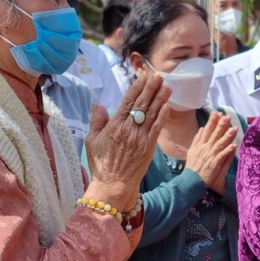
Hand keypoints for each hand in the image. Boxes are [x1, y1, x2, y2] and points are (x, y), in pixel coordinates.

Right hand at [84, 73, 170, 210]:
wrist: (112, 185)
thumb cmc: (101, 164)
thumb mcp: (92, 141)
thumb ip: (96, 121)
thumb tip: (98, 104)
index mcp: (114, 126)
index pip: (127, 102)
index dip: (137, 88)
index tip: (143, 77)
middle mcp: (128, 130)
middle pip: (141, 105)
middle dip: (151, 89)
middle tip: (158, 76)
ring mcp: (140, 139)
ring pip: (151, 114)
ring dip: (160, 99)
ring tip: (166, 86)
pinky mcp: (149, 148)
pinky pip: (157, 129)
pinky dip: (162, 116)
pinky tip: (167, 105)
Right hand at [185, 112, 237, 192]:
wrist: (191, 180)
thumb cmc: (192, 167)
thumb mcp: (192, 151)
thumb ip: (197, 139)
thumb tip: (202, 128)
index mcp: (200, 145)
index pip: (207, 130)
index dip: (212, 121)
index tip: (217, 113)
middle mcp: (205, 148)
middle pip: (214, 134)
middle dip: (221, 125)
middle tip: (227, 116)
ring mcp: (210, 156)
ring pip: (219, 143)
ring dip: (227, 136)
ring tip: (234, 128)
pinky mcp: (214, 164)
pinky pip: (222, 156)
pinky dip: (227, 151)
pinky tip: (234, 145)